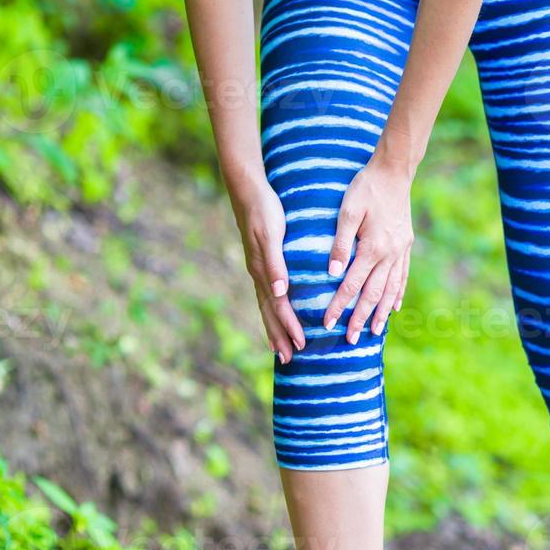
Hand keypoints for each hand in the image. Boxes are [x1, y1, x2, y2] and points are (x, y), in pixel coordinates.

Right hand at [230, 177, 305, 364]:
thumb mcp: (271, 234)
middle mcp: (259, 274)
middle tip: (289, 359)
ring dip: (274, 326)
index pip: (278, 306)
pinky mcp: (262, 261)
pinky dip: (273, 309)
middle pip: (269, 312)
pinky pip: (267, 293)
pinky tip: (280, 313)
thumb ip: (275, 262)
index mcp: (263, 270)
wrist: (248, 190)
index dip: (288, 326)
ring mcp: (259, 269)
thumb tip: (279, 291)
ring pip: (266, 305)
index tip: (300, 345)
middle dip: (279, 335)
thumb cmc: (263, 210)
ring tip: (281, 346)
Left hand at [323, 154, 414, 344]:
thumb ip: (340, 243)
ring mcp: (400, 251)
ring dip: (380, 312)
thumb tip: (333, 272)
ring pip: (390, 289)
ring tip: (373, 331)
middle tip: (351, 339)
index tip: (328, 323)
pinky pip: (402, 276)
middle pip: (373, 294)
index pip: (351, 284)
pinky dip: (397, 294)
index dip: (339, 305)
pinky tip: (394, 307)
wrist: (394, 173)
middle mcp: (389, 254)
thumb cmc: (365, 189)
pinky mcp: (405, 246)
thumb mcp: (347, 212)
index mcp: (372, 247)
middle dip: (360, 318)